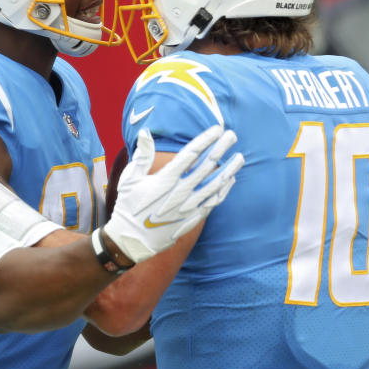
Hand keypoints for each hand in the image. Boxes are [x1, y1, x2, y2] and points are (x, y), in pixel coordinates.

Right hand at [104, 125, 243, 261]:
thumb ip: (142, 156)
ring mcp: (189, 205)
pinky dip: (223, 190)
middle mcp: (181, 191)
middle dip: (221, 148)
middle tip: (232, 135)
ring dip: (229, 169)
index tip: (217, 129)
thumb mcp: (130, 179)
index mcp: (166, 178)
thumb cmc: (129, 206)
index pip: (191, 153)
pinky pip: (213, 201)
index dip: (206, 140)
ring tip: (240, 158)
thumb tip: (146, 133)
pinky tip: (230, 180)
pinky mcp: (193, 217)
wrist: (132, 240)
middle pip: (207, 165)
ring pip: (215, 184)